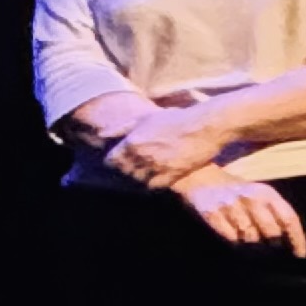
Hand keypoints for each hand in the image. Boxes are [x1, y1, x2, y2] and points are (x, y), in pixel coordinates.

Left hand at [102, 99, 227, 189]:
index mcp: (132, 142)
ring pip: (136, 181)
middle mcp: (142, 156)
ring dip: (136, 179)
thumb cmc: (174, 119)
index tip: (116, 163)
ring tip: (141, 173)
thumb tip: (100, 134)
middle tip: (128, 170)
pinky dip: (151, 185)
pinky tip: (153, 179)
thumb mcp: (144, 119)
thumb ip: (120, 128)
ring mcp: (157, 167)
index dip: (112, 163)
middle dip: (123, 171)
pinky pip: (153, 187)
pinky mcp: (172, 176)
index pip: (111, 161)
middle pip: (122, 173)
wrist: (205, 127)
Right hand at [178, 172, 305, 256]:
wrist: (199, 177)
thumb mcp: (259, 194)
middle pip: (271, 231)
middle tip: (268, 247)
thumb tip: (286, 239)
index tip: (299, 255)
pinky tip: (231, 232)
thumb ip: (274, 212)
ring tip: (245, 235)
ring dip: (250, 241)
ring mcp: (231, 206)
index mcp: (266, 193)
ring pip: (250, 237)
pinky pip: (230, 237)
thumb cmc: (235, 190)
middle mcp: (251, 198)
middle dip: (272, 243)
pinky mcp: (212, 213)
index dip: (297, 239)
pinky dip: (233, 239)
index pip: (289, 219)